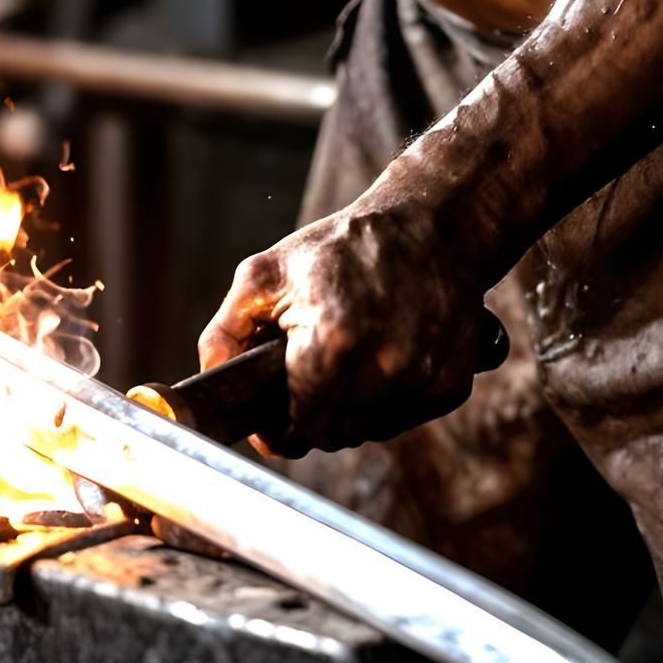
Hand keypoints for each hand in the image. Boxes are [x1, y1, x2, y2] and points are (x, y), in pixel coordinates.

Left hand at [197, 192, 487, 456]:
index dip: (280, 427)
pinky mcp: (450, 385)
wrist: (430, 227)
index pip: (301, 425)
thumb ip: (226, 330)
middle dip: (313, 417)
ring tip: (344, 363)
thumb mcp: (267, 273)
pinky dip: (388, 401)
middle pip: (335, 436)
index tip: (273, 419)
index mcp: (334, 339)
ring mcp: (423, 378)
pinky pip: (405, 418)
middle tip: (306, 382)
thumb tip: (211, 379)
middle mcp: (385, 366)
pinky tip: (381, 360)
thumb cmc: (343, 247)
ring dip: (351, 411)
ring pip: (370, 431)